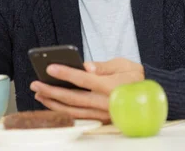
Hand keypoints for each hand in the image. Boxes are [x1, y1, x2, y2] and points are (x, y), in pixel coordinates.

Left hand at [30, 58, 144, 122]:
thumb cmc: (134, 76)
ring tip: (39, 93)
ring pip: (73, 111)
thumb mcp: (123, 64)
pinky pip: (78, 117)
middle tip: (36, 83)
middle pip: (74, 98)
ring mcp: (103, 114)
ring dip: (53, 103)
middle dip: (52, 90)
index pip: (84, 79)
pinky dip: (62, 112)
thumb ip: (104, 66)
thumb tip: (87, 66)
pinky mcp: (101, 120)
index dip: (66, 74)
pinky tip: (52, 104)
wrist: (148, 95)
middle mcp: (106, 102)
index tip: (50, 68)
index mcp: (111, 86)